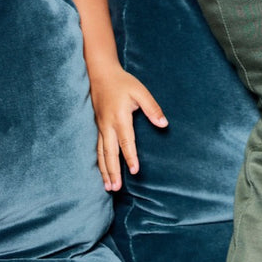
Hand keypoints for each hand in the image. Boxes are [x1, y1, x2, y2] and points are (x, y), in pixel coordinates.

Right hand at [89, 67, 167, 190]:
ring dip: (104, 171)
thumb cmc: (123, 83)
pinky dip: (99, 162)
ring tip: (108, 187)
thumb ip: (152, 108)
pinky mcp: (98, 127)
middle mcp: (107, 125)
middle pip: (109, 153)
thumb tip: (163, 124)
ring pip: (101, 153)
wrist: (101, 74)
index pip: (126, 142)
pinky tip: (102, 172)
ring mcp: (100, 127)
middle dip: (112, 172)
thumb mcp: (141, 91)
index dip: (130, 157)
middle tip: (115, 188)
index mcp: (120, 118)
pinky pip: (97, 148)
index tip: (135, 171)